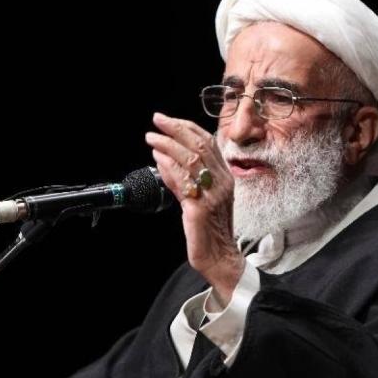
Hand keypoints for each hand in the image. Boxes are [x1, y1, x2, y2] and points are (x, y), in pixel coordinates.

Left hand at [145, 112, 242, 304]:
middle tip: (158, 120)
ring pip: (192, 159)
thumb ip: (183, 178)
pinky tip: (158, 159)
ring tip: (152, 138)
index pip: (209, 142)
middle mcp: (223, 182)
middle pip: (200, 146)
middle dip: (176, 129)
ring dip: (169, 145)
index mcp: (226, 177)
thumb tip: (164, 156)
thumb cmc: (209, 230)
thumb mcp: (198, 198)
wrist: (219, 257)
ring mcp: (213, 195)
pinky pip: (183, 181)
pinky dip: (169, 167)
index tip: (168, 120)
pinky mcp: (200, 208)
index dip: (187, 127)